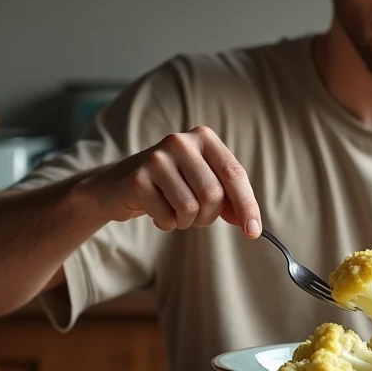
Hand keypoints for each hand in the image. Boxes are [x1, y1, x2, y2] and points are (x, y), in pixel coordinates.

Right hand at [88, 126, 261, 237]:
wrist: (118, 184)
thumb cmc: (171, 185)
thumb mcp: (203, 184)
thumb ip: (229, 199)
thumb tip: (251, 225)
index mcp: (204, 138)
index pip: (234, 174)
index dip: (247, 205)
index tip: (253, 232)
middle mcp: (180, 142)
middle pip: (213, 194)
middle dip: (209, 216)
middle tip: (196, 217)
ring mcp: (156, 158)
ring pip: (190, 208)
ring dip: (186, 221)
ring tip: (174, 211)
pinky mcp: (137, 179)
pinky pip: (167, 217)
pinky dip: (167, 224)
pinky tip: (157, 211)